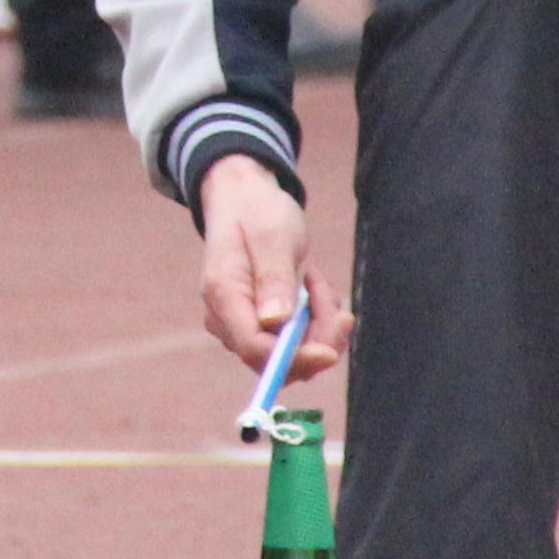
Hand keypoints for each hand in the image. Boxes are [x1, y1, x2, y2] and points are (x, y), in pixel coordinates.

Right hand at [196, 154, 346, 382]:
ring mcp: (242, 325)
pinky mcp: (260, 325)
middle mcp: (227, 319)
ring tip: (314, 278)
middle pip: (277, 359)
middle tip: (335, 302)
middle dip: (316, 337)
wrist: (245, 199)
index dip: (294, 358)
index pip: (255, 348)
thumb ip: (274, 277)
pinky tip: (311, 284)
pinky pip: (297, 340)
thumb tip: (276, 323)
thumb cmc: (257, 211)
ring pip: (293, 352)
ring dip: (319, 322)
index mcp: (223, 295)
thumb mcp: (271, 234)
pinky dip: (316, 318)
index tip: (331, 352)